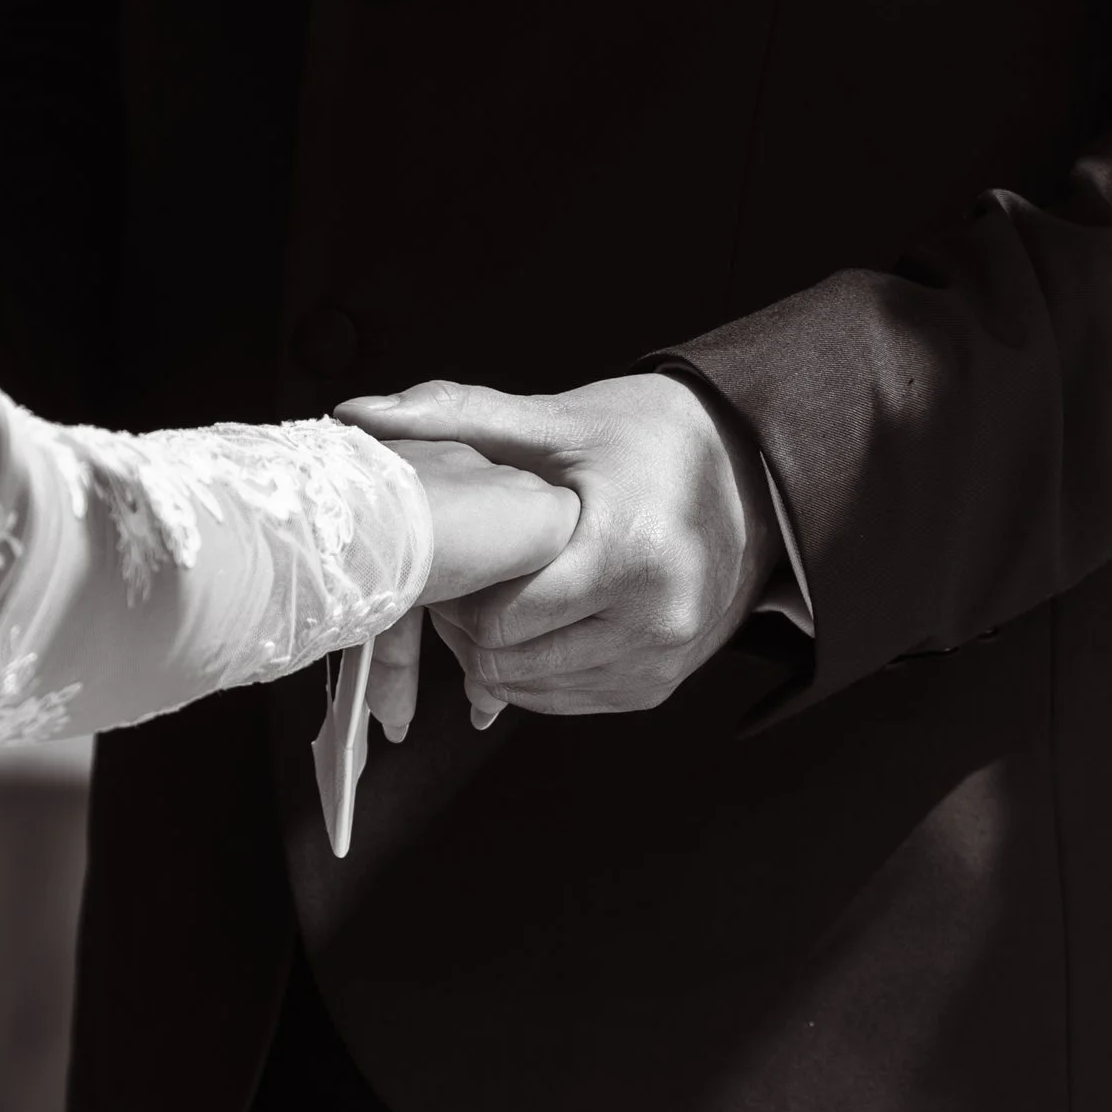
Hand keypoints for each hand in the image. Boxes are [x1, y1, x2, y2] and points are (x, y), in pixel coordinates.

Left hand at [339, 373, 775, 723]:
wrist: (752, 478)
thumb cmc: (649, 441)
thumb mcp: (555, 421)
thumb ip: (456, 416)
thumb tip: (359, 412)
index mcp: (627, 552)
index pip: (498, 619)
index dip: (455, 596)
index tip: (451, 558)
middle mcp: (654, 618)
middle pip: (506, 663)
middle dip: (467, 627)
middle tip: (467, 579)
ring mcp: (659, 659)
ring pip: (527, 692)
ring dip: (496, 654)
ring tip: (502, 594)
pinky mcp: (656, 685)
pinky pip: (562, 700)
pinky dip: (533, 669)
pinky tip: (535, 619)